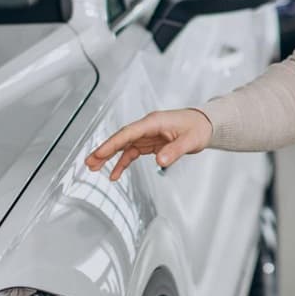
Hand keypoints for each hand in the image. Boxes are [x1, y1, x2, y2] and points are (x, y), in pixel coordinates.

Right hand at [85, 108, 212, 179]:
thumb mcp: (190, 141)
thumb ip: (174, 151)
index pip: (128, 133)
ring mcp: (147, 135)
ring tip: (94, 168)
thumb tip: (160, 162)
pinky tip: (115, 173)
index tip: (100, 153)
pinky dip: (123, 162)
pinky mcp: (150, 143)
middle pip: (121, 138)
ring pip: (123, 146)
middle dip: (104, 150)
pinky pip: (132, 153)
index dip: (113, 143)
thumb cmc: (198, 128)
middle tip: (89, 162)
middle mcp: (147, 127)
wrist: (205, 124)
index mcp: (153, 122)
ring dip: (109, 157)